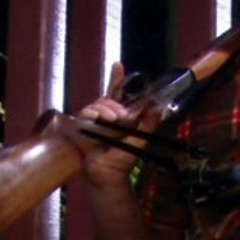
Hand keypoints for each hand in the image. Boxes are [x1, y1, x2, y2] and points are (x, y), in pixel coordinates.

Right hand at [79, 62, 159, 186]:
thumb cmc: (123, 158)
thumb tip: (158, 106)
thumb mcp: (140, 139)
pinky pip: (85, 113)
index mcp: (119, 116)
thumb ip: (148, 123)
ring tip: (112, 122)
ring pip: (97, 104)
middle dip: (115, 104)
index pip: (116, 93)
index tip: (118, 64)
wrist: (107, 174)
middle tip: (122, 117)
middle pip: (107, 98)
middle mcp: (104, 116)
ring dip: (106, 110)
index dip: (116, 78)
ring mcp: (92, 121)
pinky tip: (95, 119)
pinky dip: (91, 114)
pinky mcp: (81, 127)